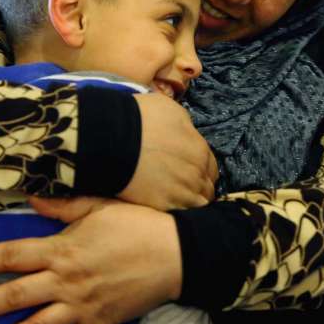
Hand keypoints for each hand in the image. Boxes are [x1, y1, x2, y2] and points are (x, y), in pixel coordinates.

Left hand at [0, 196, 182, 323]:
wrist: (175, 253)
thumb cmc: (137, 224)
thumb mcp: (99, 206)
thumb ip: (63, 207)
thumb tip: (30, 200)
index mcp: (62, 249)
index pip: (11, 255)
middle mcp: (65, 281)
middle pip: (15, 296)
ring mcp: (82, 305)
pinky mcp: (100, 323)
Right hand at [120, 93, 217, 209]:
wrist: (112, 138)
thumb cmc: (140, 118)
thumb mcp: (171, 111)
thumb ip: (185, 127)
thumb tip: (187, 134)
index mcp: (200, 150)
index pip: (211, 167)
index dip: (201, 169)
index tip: (190, 171)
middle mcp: (196, 173)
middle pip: (207, 188)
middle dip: (199, 186)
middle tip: (182, 185)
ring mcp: (182, 192)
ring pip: (197, 203)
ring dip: (190, 201)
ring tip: (175, 198)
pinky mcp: (164, 205)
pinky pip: (180, 213)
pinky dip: (178, 210)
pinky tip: (167, 205)